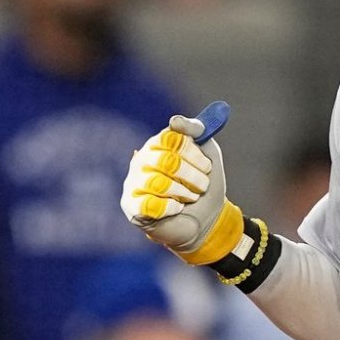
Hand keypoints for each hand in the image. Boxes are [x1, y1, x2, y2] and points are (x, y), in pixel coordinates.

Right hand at [121, 102, 244, 264]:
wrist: (206, 219)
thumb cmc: (203, 183)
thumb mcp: (208, 153)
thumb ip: (197, 131)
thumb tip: (175, 120)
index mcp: (159, 143)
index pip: (172, 138)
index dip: (194, 154)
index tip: (208, 167)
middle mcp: (141, 159)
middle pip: (166, 160)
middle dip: (192, 176)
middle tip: (202, 185)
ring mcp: (133, 183)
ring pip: (159, 183)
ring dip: (184, 192)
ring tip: (190, 197)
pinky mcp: (131, 207)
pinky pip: (151, 204)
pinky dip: (172, 208)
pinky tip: (177, 208)